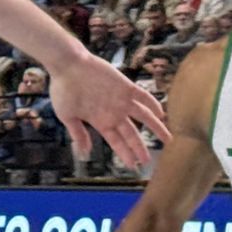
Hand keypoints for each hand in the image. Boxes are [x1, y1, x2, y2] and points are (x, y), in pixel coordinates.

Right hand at [45, 55, 167, 166]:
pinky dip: (152, 104)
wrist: (67, 65)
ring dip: (156, 127)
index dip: (125, 153)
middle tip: (148, 160)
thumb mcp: (66, 115)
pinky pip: (143, 97)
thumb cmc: (63, 89)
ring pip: (144, 116)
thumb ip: (78, 133)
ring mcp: (121, 100)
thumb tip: (84, 154)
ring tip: (168, 139)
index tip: (132, 165)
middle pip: (131, 133)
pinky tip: (161, 113)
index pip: (116, 141)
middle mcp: (113, 113)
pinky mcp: (125, 86)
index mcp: (100, 121)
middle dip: (140, 147)